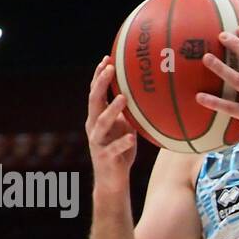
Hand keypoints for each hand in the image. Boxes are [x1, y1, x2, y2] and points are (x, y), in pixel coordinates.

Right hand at [85, 56, 136, 191]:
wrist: (111, 180)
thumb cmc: (120, 150)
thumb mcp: (124, 127)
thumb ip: (128, 113)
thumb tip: (145, 94)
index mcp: (97, 117)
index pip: (95, 92)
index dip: (99, 75)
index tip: (107, 58)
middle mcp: (93, 126)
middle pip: (94, 101)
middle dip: (101, 83)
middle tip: (110, 69)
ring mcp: (98, 142)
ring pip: (102, 123)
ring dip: (112, 109)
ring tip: (123, 98)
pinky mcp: (105, 157)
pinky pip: (114, 149)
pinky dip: (122, 143)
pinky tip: (131, 137)